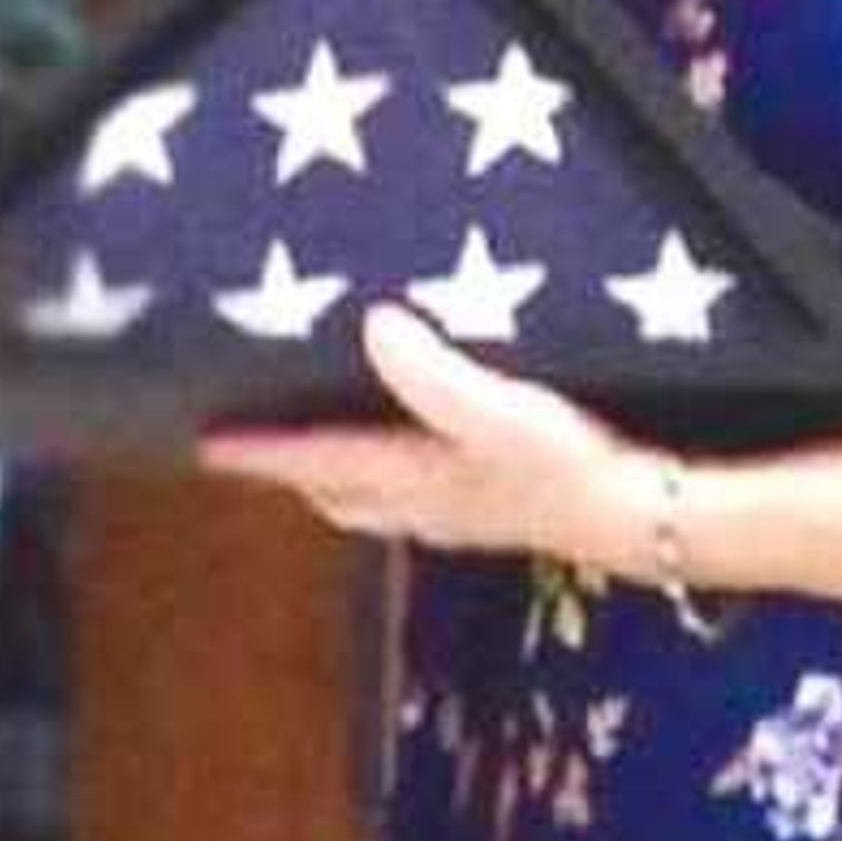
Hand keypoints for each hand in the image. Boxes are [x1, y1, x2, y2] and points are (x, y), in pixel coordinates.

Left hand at [201, 298, 646, 561]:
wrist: (637, 517)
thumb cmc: (567, 464)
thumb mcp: (500, 411)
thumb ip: (433, 374)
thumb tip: (375, 324)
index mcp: (408, 476)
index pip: (313, 463)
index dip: (258, 453)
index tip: (204, 446)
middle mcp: (420, 502)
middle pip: (333, 492)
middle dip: (291, 471)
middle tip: (252, 446)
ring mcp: (456, 512)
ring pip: (372, 500)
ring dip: (338, 476)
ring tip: (317, 442)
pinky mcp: (492, 508)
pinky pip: (414, 495)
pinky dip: (389, 475)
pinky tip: (413, 448)